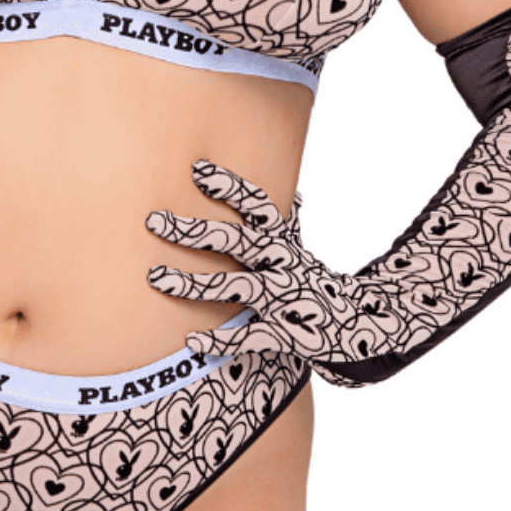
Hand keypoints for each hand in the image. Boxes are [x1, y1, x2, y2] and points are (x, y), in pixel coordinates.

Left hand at [146, 161, 366, 362]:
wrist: (357, 327)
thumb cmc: (313, 282)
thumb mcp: (302, 249)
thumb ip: (289, 223)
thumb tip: (294, 194)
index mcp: (282, 241)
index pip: (256, 205)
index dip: (230, 187)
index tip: (197, 170)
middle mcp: (282, 263)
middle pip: (236, 240)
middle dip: (194, 230)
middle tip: (153, 221)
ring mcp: (283, 298)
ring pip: (235, 286)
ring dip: (193, 283)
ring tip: (155, 277)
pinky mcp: (285, 332)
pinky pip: (249, 336)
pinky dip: (221, 339)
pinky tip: (191, 340)